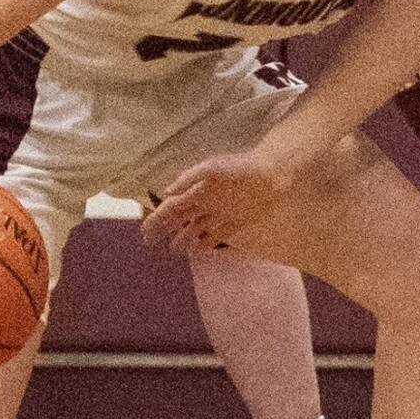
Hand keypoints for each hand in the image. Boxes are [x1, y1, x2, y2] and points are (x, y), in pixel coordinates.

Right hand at [142, 149, 294, 252]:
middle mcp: (207, 201)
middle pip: (180, 219)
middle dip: (165, 230)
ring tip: (176, 251)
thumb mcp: (213, 168)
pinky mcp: (239, 220)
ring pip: (198, 228)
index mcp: (198, 190)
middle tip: (150, 244)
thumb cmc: (242, 167)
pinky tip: (200, 251)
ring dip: (185, 238)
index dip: (157, 219)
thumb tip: (166, 192)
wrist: (274, 173)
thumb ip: (189, 177)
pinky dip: (209, 242)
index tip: (145, 233)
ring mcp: (223, 212)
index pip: (172, 207)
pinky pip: (220, 234)